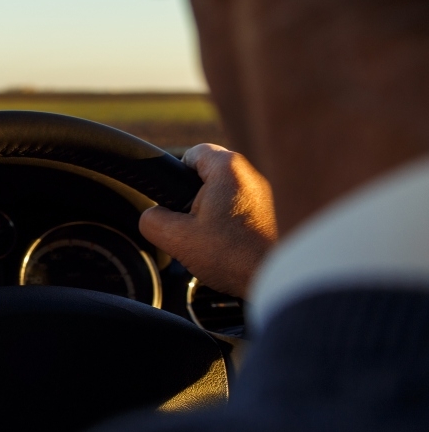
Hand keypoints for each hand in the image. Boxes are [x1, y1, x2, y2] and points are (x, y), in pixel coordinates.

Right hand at [139, 144, 277, 297]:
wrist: (279, 278)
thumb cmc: (233, 255)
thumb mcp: (176, 238)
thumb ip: (152, 220)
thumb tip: (151, 217)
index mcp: (227, 168)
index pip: (192, 153)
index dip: (176, 175)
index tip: (175, 201)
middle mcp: (251, 173)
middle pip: (210, 175)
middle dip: (195, 199)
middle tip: (192, 225)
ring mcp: (267, 193)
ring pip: (227, 193)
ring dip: (215, 213)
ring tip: (213, 240)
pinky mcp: (275, 212)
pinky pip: (243, 209)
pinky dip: (233, 223)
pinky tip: (231, 247)